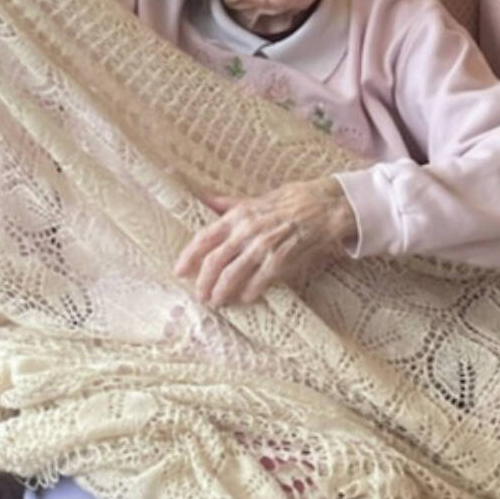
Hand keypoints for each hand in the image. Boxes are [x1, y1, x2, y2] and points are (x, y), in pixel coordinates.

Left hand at [174, 176, 354, 306]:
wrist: (320, 207)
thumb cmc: (286, 203)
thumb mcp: (252, 200)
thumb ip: (225, 204)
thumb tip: (200, 197)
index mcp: (236, 216)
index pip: (203, 238)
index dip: (188, 257)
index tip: (178, 271)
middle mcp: (245, 231)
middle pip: (214, 261)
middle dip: (203, 282)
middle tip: (199, 296)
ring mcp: (262, 246)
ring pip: (232, 274)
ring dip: (221, 291)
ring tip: (216, 301)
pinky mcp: (279, 259)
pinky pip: (259, 281)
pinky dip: (249, 292)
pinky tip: (244, 299)